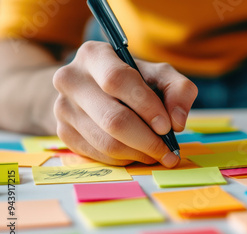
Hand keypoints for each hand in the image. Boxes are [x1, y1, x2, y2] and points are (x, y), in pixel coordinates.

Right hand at [53, 41, 196, 166]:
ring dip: (139, 153)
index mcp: (94, 55)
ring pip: (106, 142)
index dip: (146, 106)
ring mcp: (63, 108)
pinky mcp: (63, 132)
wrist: (92, 89)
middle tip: (169, 152)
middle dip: (147, 140)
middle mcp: (71, 79)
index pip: (117, 80)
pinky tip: (138, 153)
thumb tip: (177, 121)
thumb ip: (178, 89)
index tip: (167, 127)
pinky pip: (99, 155)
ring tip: (158, 153)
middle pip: (113, 119)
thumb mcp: (159, 75)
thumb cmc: (133, 81)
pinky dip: (125, 159)